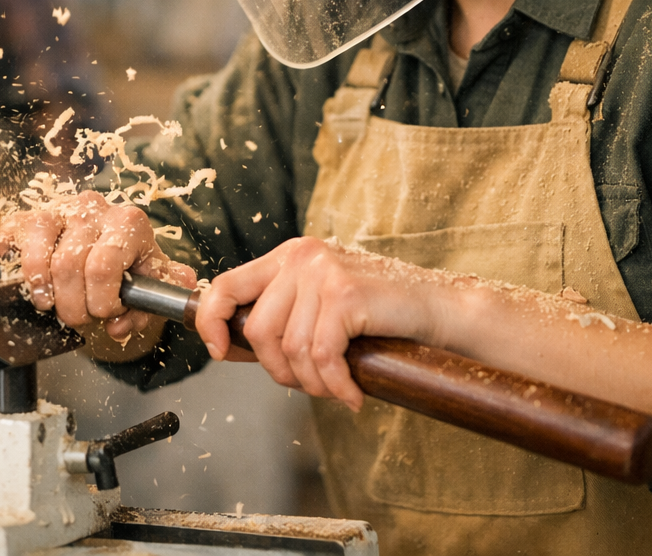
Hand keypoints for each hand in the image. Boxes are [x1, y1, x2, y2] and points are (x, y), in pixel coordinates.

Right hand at [0, 191, 196, 342]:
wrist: (119, 241)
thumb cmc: (134, 264)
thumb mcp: (151, 284)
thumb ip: (145, 310)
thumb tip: (118, 327)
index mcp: (128, 223)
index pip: (102, 268)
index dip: (101, 302)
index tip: (106, 313)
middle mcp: (93, 209)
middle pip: (68, 265)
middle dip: (71, 306)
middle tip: (79, 316)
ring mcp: (60, 209)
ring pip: (38, 250)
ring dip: (40, 287)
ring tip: (48, 303)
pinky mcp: (33, 215)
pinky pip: (12, 229)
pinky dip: (6, 250)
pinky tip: (8, 262)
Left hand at [194, 236, 443, 410]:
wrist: (439, 309)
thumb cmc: (379, 315)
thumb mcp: (318, 308)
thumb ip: (278, 319)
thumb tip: (224, 346)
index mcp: (288, 256)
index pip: (226, 284)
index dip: (212, 321)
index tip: (217, 352)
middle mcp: (300, 257)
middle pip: (258, 330)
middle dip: (279, 371)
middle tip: (312, 384)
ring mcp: (322, 272)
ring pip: (291, 349)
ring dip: (313, 383)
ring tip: (337, 387)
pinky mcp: (345, 294)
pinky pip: (321, 357)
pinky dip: (335, 385)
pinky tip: (352, 394)